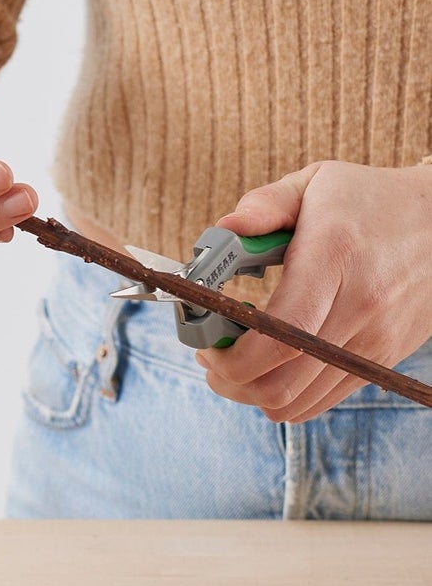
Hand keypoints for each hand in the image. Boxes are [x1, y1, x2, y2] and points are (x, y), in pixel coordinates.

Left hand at [199, 160, 431, 419]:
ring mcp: (374, 342)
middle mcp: (360, 309)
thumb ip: (263, 204)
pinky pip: (320, 402)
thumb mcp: (316, 182)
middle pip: (280, 382)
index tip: (204, 340)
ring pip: (296, 403)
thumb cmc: (372, 200)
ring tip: (235, 359)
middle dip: (228, 379)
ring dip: (250, 391)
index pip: (278, 334)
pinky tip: (270, 364)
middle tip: (210, 354)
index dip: (230, 353)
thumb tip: (221, 232)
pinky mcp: (381, 360)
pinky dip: (283, 395)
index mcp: (335, 260)